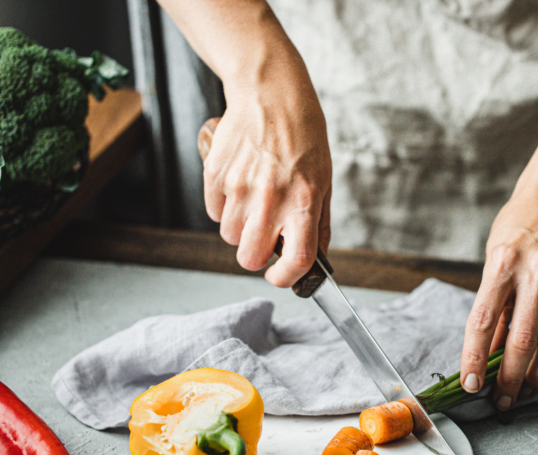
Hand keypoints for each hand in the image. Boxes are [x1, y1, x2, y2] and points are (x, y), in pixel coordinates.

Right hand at [202, 60, 331, 287]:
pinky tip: (240, 184)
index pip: (295, 260)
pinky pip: (213, 212)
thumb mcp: (324, 180)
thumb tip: (316, 260)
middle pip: (249, 258)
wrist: (270, 95)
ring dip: (240, 229)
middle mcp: (270, 200)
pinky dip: (224, 207)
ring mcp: (239, 189)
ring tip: (255, 202)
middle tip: (265, 239)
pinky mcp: (215, 176)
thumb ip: (319, 224)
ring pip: (229, 237)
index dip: (286, 277)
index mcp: (303, 203)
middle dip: (256, 256)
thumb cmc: (303, 136)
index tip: (281, 276)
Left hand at [459, 169, 537, 409]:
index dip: (475, 360)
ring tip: (526, 389)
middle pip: (522, 341)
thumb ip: (494, 305)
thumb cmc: (517, 228)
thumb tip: (491, 353)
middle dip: (509, 380)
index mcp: (503, 264)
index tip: (472, 385)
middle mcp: (537, 273)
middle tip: (502, 399)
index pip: (483, 323)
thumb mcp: (493, 260)